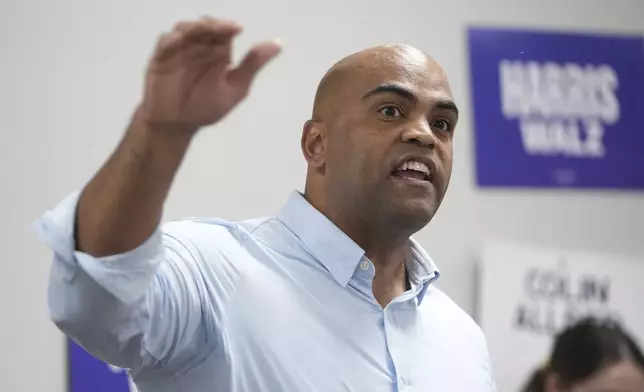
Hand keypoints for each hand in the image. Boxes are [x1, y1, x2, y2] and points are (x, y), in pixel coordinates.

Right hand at [139, 17, 280, 131]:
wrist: (178, 126)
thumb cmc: (206, 107)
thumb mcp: (235, 88)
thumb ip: (252, 65)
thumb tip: (278, 44)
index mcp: (219, 53)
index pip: (224, 31)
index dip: (228, 27)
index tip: (236, 29)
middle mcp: (199, 47)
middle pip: (205, 26)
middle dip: (212, 24)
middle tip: (219, 28)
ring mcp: (179, 50)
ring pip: (185, 29)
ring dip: (193, 27)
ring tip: (201, 30)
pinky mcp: (160, 58)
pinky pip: (164, 42)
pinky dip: (171, 39)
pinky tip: (178, 40)